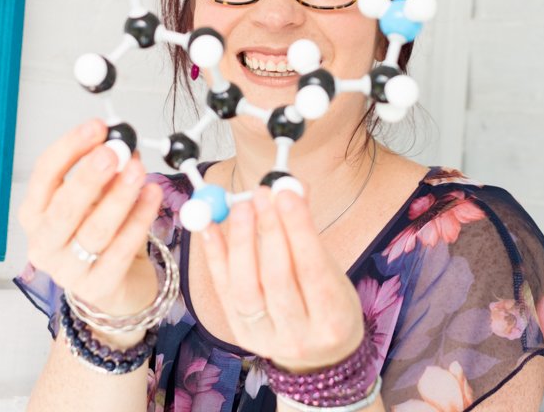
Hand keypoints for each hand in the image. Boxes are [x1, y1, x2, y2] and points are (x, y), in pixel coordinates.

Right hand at [18, 120, 163, 320]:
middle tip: (113, 151)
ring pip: (94, 230)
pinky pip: (120, 251)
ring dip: (118, 197)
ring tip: (138, 170)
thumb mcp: (97, 197)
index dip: (69, 148)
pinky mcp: (96, 288)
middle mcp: (44, 242)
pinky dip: (138, 220)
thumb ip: (106, 171)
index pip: (44, 175)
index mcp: (35, 213)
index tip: (96, 128)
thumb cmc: (101, 233)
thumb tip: (123, 142)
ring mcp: (67, 270)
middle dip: (89, 176)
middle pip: (63, 207)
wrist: (117, 283)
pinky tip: (152, 197)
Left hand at [201, 186, 365, 371]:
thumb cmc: (329, 306)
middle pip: (277, 279)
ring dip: (240, 242)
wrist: (319, 357)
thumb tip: (290, 187)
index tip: (285, 194)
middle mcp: (299, 336)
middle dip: (267, 231)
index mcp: (333, 320)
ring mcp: (266, 339)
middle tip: (261, 194)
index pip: (312, 269)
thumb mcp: (332, 273)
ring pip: (246, 288)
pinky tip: (210, 228)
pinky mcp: (240, 334)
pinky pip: (223, 291)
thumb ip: (309, 233)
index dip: (298, 229)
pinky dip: (215, 257)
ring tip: (240, 206)